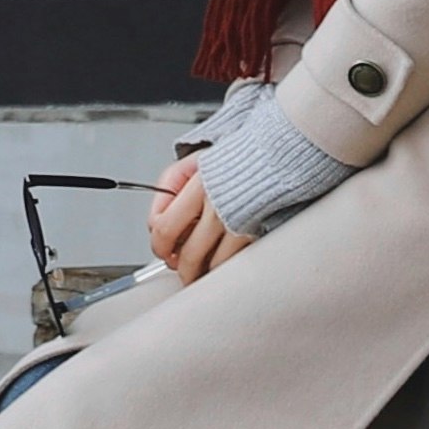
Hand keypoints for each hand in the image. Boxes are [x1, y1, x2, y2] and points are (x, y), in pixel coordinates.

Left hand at [146, 155, 247, 285]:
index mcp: (198, 185)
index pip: (164, 227)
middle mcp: (218, 205)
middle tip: (178, 265)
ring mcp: (238, 222)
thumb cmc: (232, 160)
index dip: (158, 244)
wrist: (273, 157)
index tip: (161, 247)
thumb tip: (154, 224)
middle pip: (188, 254)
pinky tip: (217, 260)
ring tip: (197, 268)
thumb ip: (168, 190)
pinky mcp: (256, 233)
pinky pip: (232, 262)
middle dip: (178, 266)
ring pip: (210, 264)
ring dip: (199, 272)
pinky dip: (222, 267)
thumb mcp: (192, 163)